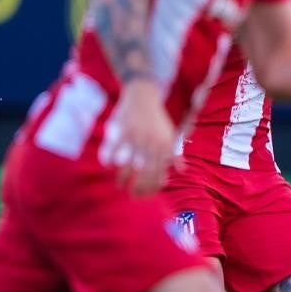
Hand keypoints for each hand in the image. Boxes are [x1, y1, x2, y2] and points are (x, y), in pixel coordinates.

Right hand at [101, 80, 176, 196]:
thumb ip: (174, 154)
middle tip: (133, 195)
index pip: (160, 173)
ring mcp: (137, 137)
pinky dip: (110, 161)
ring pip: (129, 165)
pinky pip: (114, 150)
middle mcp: (152, 143)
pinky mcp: (123, 130)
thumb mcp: (170, 135)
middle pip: (145, 173)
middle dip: (138, 188)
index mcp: (164, 146)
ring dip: (122, 179)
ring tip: (119, 186)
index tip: (146, 195)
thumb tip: (182, 170)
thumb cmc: (157, 119)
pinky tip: (108, 167)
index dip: (153, 187)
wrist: (144, 95)